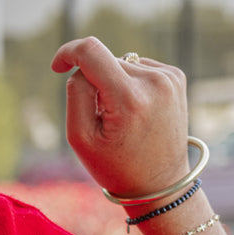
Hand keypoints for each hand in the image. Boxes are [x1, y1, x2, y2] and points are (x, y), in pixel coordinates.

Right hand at [50, 36, 190, 200]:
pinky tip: (137, 111)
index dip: (68, 53)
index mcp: (129, 98)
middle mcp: (154, 82)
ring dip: (114, 84)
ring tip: (123, 118)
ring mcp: (169, 77)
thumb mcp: (81, 138)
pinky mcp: (176, 77)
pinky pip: (139, 68)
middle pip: (105, 62)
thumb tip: (82, 66)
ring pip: (122, 64)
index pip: (91, 52)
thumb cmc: (116, 166)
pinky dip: (131, 85)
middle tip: (102, 119)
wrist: (161, 183)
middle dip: (95, 84)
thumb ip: (76, 94)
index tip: (57, 66)